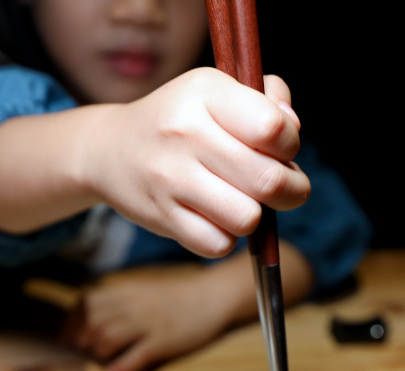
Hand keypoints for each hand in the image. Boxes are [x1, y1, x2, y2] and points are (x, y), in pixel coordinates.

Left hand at [62, 265, 233, 370]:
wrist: (212, 297)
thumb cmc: (173, 299)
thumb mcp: (139, 292)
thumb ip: (114, 304)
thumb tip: (86, 325)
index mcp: (123, 291)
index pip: (83, 305)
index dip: (72, 325)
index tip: (70, 339)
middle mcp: (131, 305)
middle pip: (91, 325)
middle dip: (84, 343)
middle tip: (88, 353)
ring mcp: (147, 323)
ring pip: (107, 340)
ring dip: (100, 355)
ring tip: (105, 361)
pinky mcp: (163, 341)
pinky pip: (134, 357)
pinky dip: (121, 367)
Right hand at [79, 68, 310, 257]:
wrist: (110, 150)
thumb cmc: (179, 120)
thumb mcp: (215, 91)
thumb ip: (266, 101)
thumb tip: (293, 130)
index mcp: (205, 93)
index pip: (272, 128)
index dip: (290, 145)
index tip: (281, 149)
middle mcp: (185, 133)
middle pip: (269, 181)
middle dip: (291, 190)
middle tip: (283, 188)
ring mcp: (170, 178)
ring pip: (247, 218)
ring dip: (255, 216)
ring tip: (243, 201)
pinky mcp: (162, 217)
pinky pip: (219, 244)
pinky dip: (225, 236)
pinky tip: (215, 217)